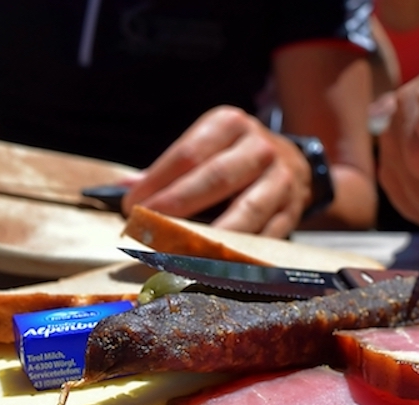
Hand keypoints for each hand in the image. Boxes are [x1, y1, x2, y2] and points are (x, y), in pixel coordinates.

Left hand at [121, 105, 311, 237]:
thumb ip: (169, 169)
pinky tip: (211, 265)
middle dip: (177, 207)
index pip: (188, 154)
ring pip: (244, 212)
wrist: (295, 166)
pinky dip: (236, 254)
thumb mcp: (207, 147)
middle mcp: (259, 148)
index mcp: (230, 124)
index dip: (157, 182)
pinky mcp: (291, 212)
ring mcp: (281, 180)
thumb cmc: (236, 158)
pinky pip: (263, 238)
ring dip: (208, 236)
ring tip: (177, 252)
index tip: (131, 207)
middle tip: (148, 230)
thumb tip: (123, 190)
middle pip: (215, 179)